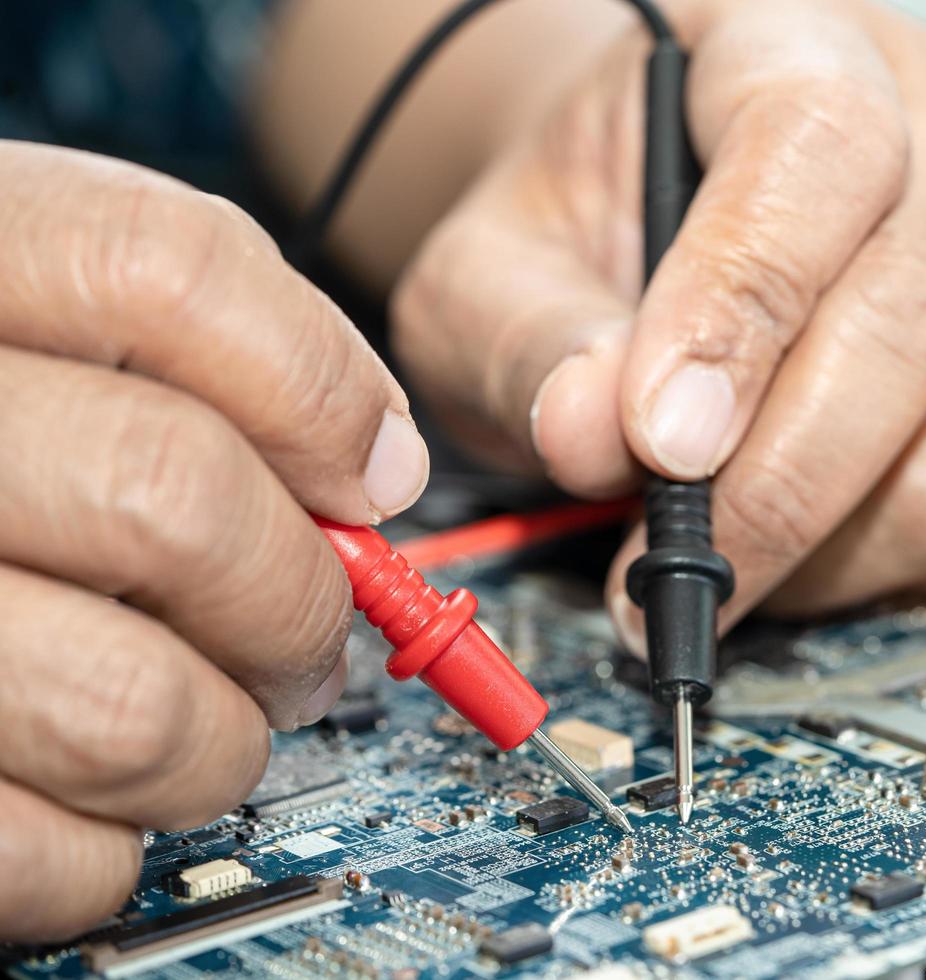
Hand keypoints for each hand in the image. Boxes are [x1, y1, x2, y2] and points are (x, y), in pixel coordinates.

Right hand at [0, 142, 427, 939]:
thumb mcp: (41, 306)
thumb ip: (207, 338)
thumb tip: (383, 462)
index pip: (168, 272)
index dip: (318, 387)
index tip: (374, 473)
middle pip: (175, 498)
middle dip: (298, 598)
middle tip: (302, 637)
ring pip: (133, 710)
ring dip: (222, 740)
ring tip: (201, 720)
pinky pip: (48, 854)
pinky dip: (111, 844)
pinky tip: (89, 784)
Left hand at [391, 0, 925, 650]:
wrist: (670, 214)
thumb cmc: (596, 227)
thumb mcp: (504, 260)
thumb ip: (527, 336)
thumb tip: (593, 435)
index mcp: (798, 41)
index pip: (819, 147)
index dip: (743, 307)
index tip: (660, 442)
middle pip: (917, 322)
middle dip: (777, 488)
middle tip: (667, 570)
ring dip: (830, 549)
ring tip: (726, 555)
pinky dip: (898, 566)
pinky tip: (811, 543)